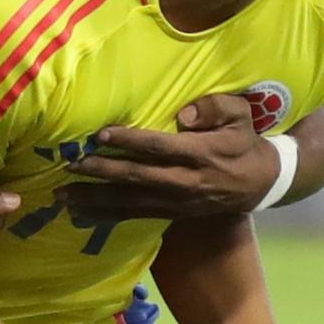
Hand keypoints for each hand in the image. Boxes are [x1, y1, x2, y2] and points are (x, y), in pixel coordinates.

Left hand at [63, 95, 277, 218]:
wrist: (261, 182)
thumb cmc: (243, 141)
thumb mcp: (240, 114)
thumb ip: (214, 108)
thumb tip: (183, 113)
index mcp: (201, 154)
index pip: (159, 147)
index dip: (129, 141)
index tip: (100, 135)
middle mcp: (185, 182)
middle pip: (138, 178)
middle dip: (102, 172)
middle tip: (71, 166)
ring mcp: (176, 202)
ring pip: (130, 203)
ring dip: (94, 200)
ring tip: (62, 195)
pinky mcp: (170, 214)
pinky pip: (133, 216)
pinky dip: (105, 216)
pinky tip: (80, 214)